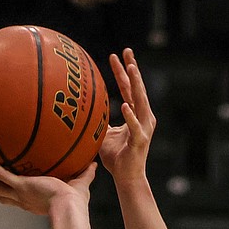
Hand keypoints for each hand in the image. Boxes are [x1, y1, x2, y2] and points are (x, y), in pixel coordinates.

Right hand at [0, 153, 94, 213]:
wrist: (71, 209)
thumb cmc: (77, 204)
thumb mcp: (81, 184)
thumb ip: (86, 174)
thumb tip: (94, 162)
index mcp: (33, 202)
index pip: (16, 197)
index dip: (7, 192)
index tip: (1, 186)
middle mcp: (22, 200)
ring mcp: (20, 194)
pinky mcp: (21, 187)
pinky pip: (1, 175)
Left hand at [99, 49, 154, 185]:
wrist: (126, 178)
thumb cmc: (116, 158)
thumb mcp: (105, 134)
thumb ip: (101, 120)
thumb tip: (85, 112)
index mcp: (135, 114)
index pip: (128, 88)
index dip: (123, 71)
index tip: (118, 54)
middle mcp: (142, 117)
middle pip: (137, 89)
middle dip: (132, 69)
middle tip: (126, 51)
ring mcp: (143, 128)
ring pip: (140, 102)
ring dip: (135, 84)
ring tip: (130, 69)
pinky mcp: (140, 140)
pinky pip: (134, 126)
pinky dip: (129, 116)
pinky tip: (124, 105)